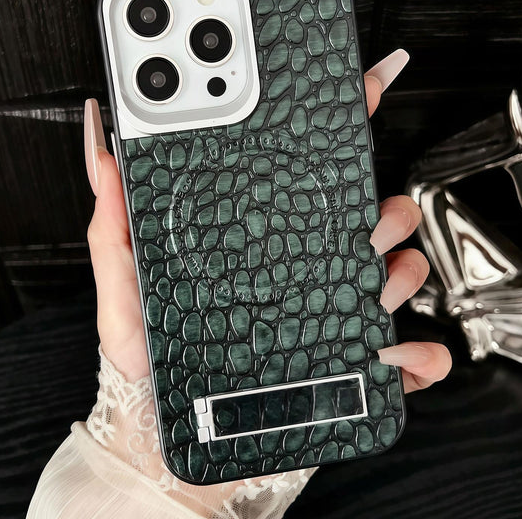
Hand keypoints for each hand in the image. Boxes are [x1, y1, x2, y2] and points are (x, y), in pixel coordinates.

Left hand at [84, 49, 450, 391]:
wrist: (167, 432)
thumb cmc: (151, 360)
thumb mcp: (123, 286)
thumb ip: (113, 221)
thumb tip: (103, 149)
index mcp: (263, 243)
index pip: (307, 179)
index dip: (340, 128)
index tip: (362, 88)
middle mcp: (304, 272)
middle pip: (368, 222)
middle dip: (386, 209)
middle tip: (370, 214)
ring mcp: (332, 316)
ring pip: (396, 277)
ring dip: (403, 272)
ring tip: (377, 283)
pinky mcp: (349, 368)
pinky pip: (404, 361)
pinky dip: (418, 358)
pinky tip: (398, 357)